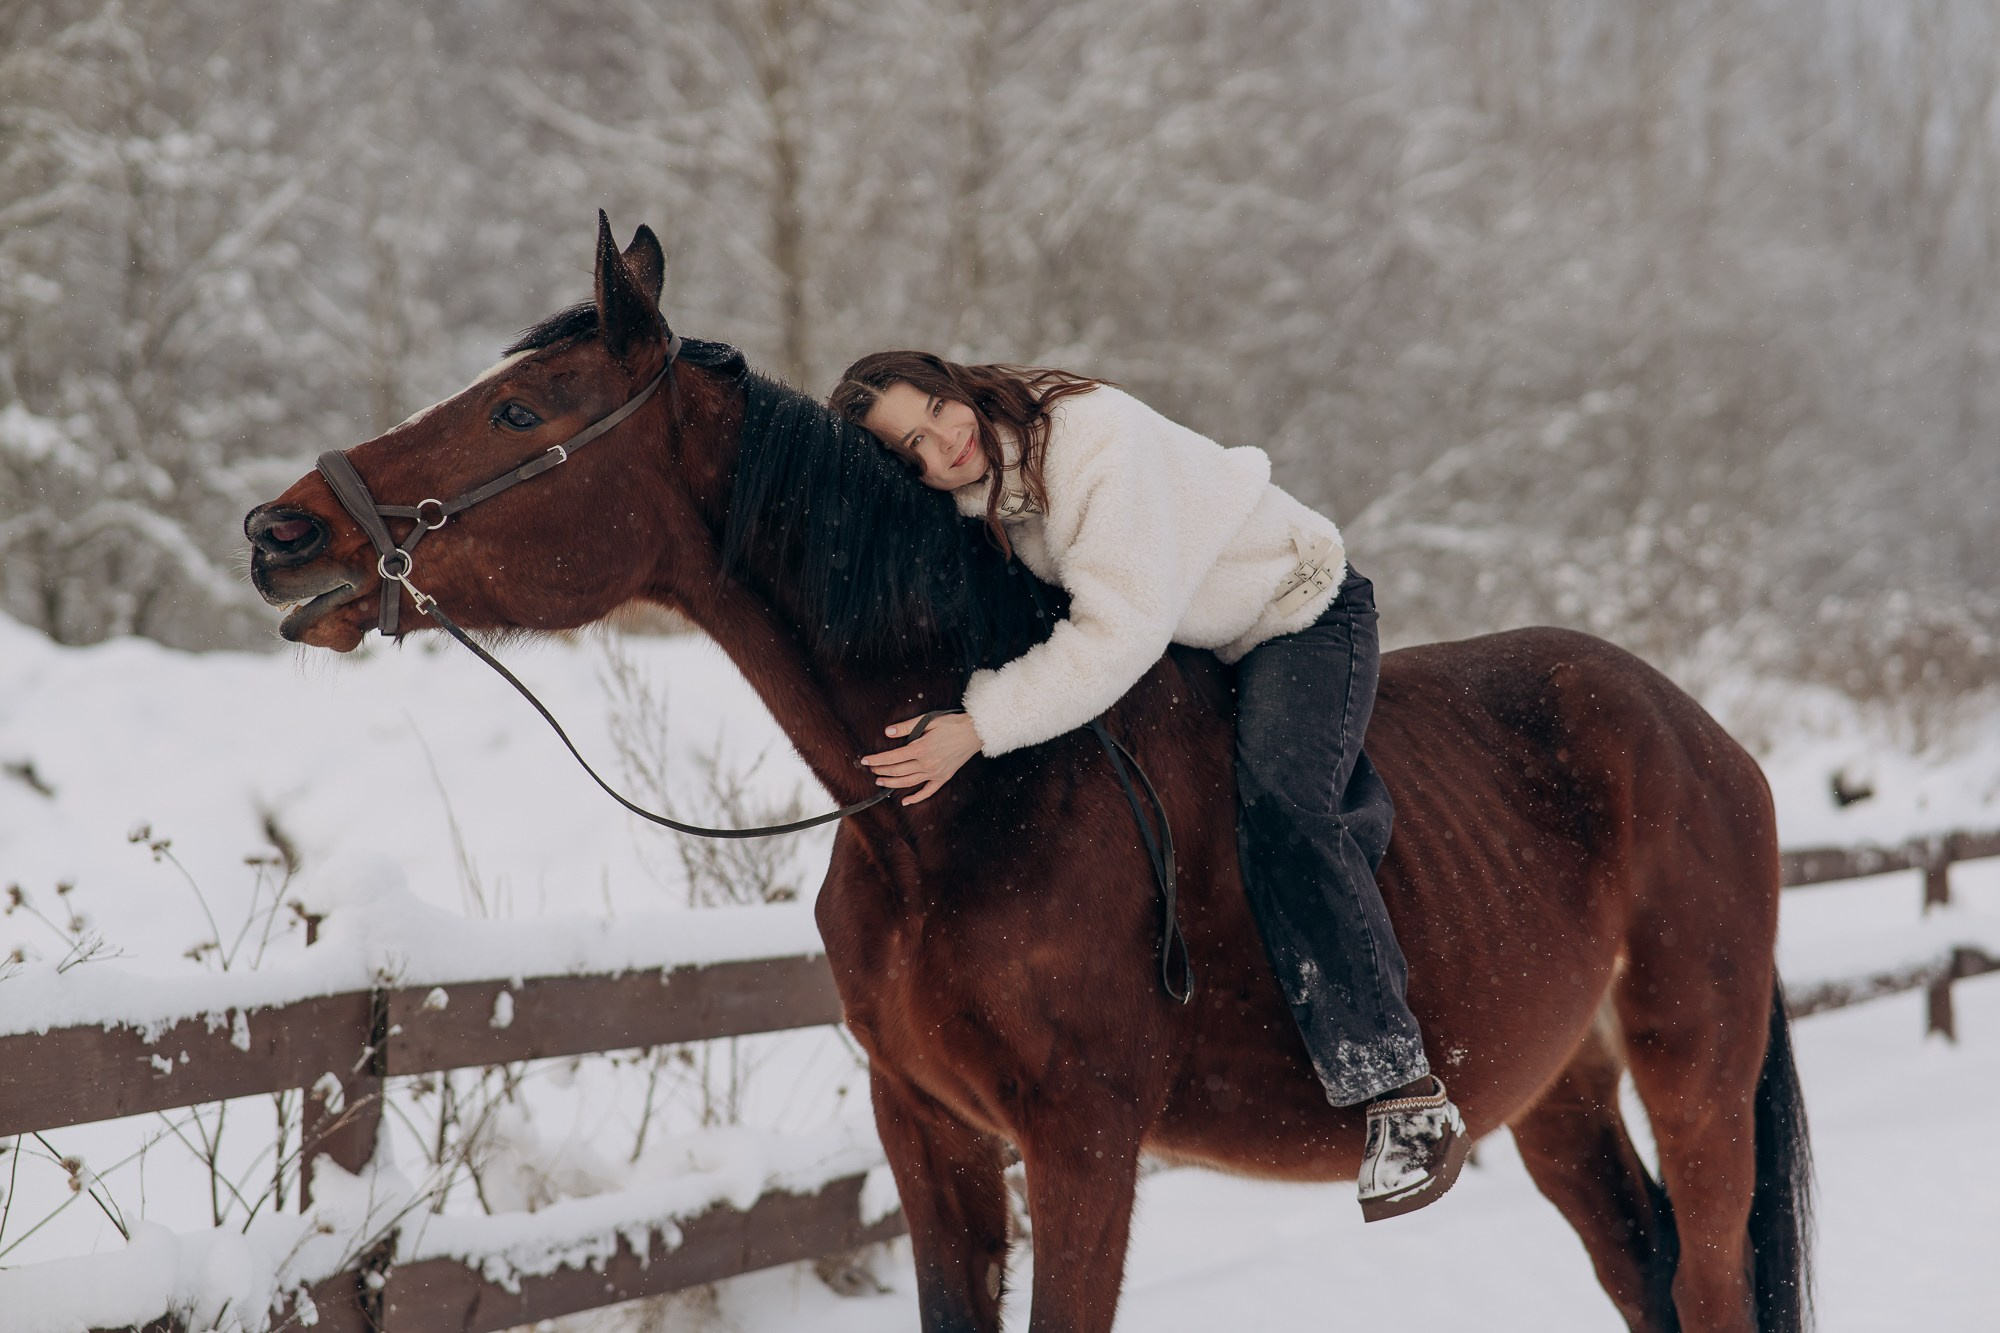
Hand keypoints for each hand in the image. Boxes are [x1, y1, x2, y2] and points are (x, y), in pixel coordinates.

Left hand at [859, 712, 982, 805]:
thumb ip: (907, 727)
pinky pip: (927, 792)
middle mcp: (926, 764)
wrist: (974, 733)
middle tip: (870, 769)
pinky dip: (916, 798)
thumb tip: (888, 732)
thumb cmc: (951, 724)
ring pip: (908, 782)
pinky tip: (905, 801)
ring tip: (880, 781)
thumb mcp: (928, 721)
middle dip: (881, 770)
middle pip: (897, 770)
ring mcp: (935, 773)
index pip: (892, 757)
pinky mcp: (943, 778)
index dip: (876, 759)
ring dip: (891, 783)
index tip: (865, 760)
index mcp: (920, 748)